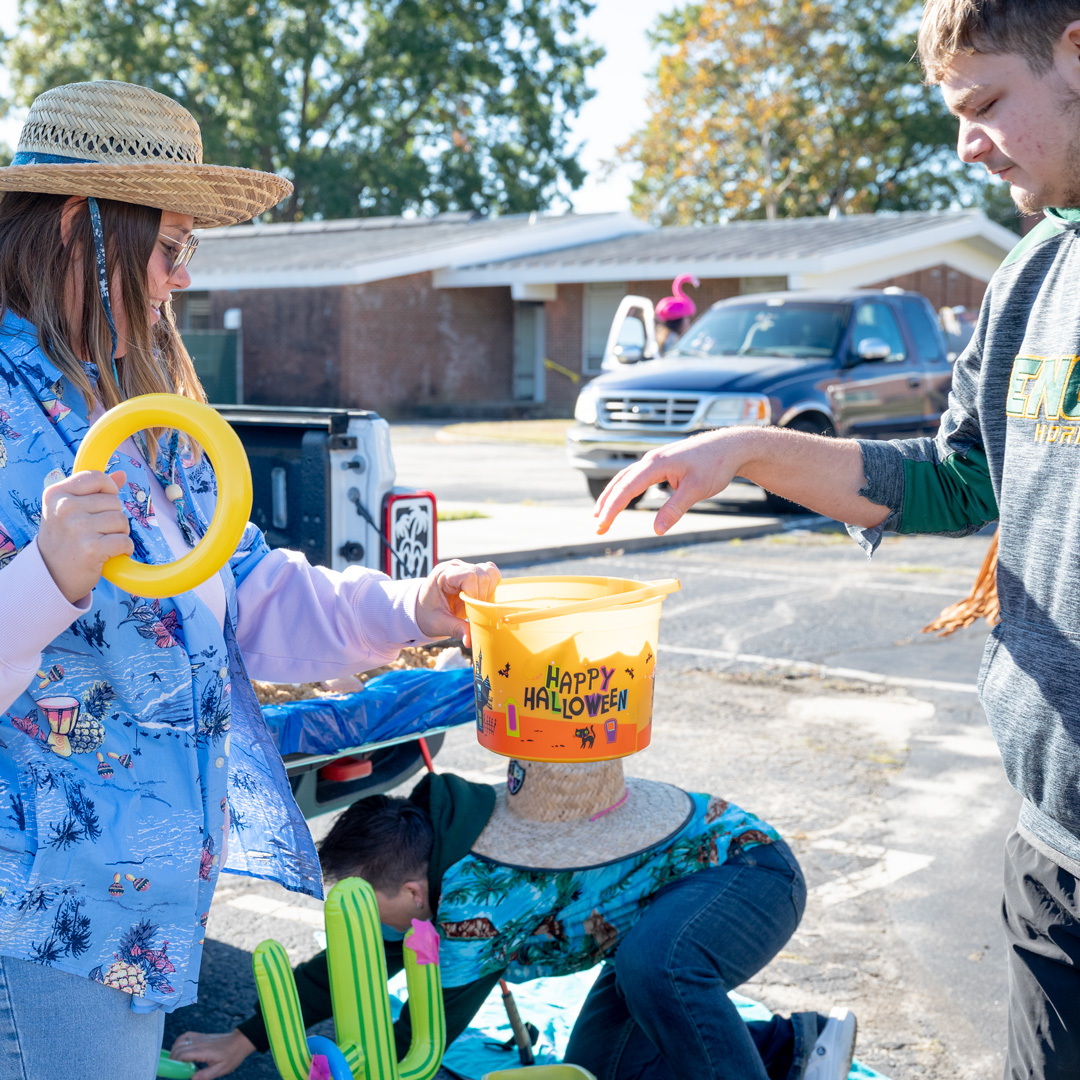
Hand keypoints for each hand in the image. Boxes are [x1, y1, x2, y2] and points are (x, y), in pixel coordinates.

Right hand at [37, 469, 132, 603]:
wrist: (52, 575)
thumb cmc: (65, 538)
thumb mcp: (70, 509)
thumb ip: (94, 490)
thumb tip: (122, 474)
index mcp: (56, 493)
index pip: (97, 477)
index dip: (109, 489)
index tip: (103, 505)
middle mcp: (64, 508)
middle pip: (114, 501)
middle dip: (113, 516)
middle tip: (97, 531)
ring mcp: (77, 528)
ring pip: (122, 520)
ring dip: (120, 533)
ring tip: (102, 542)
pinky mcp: (91, 548)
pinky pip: (125, 541)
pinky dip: (124, 549)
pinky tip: (111, 554)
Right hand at [169, 1029, 255, 1079]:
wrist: (240, 1042)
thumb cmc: (232, 1056)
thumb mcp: (221, 1070)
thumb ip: (205, 1076)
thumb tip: (191, 1079)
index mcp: (203, 1051)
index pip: (181, 1054)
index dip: (174, 1063)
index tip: (174, 1072)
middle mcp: (199, 1042)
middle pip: (178, 1047)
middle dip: (172, 1058)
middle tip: (175, 1069)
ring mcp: (200, 1037)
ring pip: (180, 1040)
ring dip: (174, 1050)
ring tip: (177, 1061)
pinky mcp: (201, 1035)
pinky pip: (186, 1036)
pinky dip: (179, 1042)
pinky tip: (182, 1050)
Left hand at [416, 559, 500, 646]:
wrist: (421, 608)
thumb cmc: (427, 614)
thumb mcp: (438, 624)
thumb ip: (456, 629)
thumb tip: (470, 641)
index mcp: (443, 574)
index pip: (469, 576)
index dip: (475, 594)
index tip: (470, 609)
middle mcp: (455, 567)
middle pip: (482, 574)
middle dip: (482, 596)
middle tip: (472, 610)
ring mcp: (465, 567)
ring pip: (490, 572)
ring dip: (488, 591)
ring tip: (476, 604)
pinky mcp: (473, 572)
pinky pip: (491, 573)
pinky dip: (491, 587)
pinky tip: (481, 599)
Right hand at [594, 429, 753, 535]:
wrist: (730, 446)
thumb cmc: (715, 465)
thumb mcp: (696, 490)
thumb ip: (674, 509)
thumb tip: (656, 530)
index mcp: (655, 464)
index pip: (626, 489)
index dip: (612, 509)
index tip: (602, 526)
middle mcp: (650, 459)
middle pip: (619, 482)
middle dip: (606, 505)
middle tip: (597, 527)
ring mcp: (655, 459)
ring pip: (625, 478)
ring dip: (611, 496)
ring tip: (601, 515)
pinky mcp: (661, 462)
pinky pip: (635, 475)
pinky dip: (624, 488)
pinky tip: (622, 498)